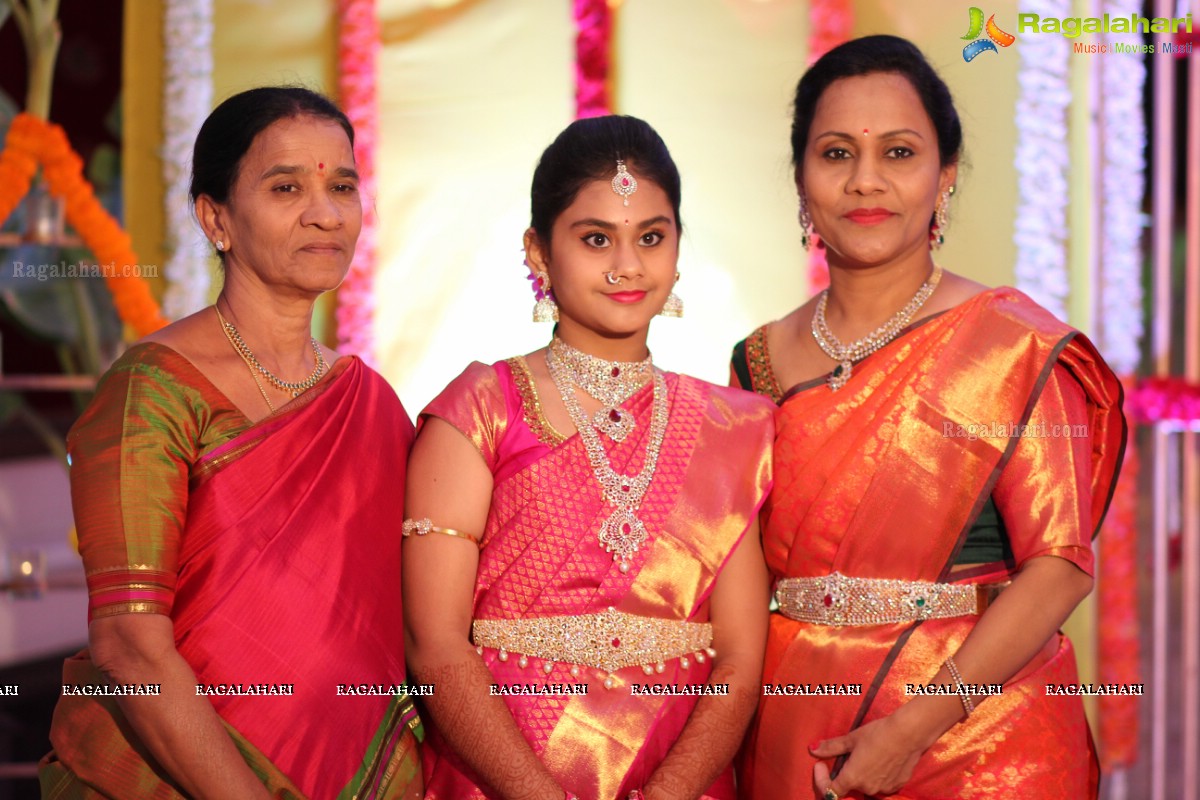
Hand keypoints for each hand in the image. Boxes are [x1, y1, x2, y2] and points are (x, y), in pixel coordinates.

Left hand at [810, 713, 932, 797]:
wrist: (909, 734)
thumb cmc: (877, 734)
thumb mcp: (851, 739)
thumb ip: (831, 747)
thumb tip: (812, 750)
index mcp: (852, 778)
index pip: (830, 792)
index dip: (821, 780)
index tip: (821, 765)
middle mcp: (867, 788)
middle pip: (849, 787)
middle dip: (843, 774)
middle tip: (845, 756)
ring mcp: (883, 789)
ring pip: (866, 786)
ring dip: (861, 776)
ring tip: (864, 756)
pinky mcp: (897, 786)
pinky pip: (881, 785)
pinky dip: (876, 776)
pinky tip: (879, 759)